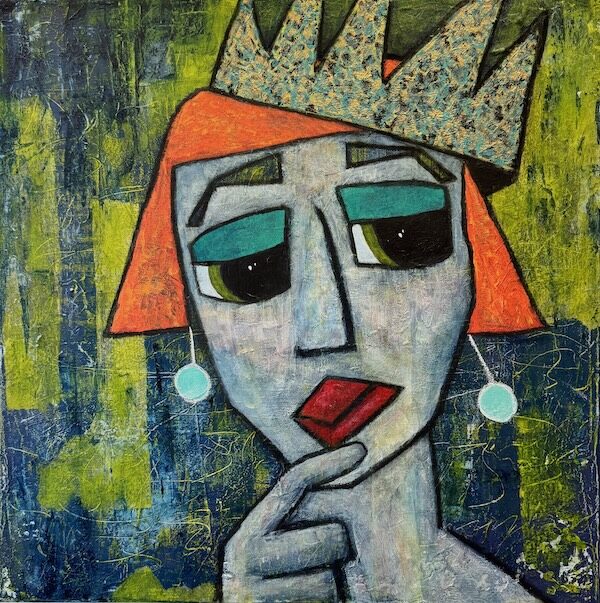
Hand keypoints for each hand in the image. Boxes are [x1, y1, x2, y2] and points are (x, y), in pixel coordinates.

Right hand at [221, 443, 365, 601]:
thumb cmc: (275, 596)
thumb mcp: (273, 559)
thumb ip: (293, 527)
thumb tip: (340, 477)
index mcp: (247, 534)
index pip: (292, 484)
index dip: (328, 464)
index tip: (362, 451)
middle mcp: (243, 559)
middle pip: (331, 536)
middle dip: (339, 553)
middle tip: (321, 571)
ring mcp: (255, 594)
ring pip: (333, 581)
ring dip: (336, 595)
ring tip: (309, 601)